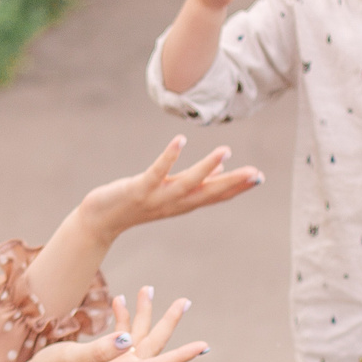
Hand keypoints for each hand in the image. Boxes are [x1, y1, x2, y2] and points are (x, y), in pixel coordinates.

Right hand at [21, 287, 208, 361]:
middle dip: (167, 322)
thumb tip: (128, 339)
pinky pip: (122, 338)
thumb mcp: (72, 359)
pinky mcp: (106, 360)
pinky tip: (119, 301)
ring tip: (147, 289)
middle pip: (154, 347)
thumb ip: (100, 350)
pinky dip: (123, 320)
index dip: (181, 356)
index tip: (203, 346)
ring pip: (139, 339)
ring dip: (143, 315)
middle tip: (184, 301)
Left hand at [75, 136, 261, 242]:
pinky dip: (169, 157)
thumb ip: (195, 185)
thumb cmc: (135, 204)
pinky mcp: (139, 189)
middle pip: (208, 193)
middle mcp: (173, 203)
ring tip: (225, 151)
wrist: (100, 220)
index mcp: (183, 203)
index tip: (260, 178)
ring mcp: (157, 197)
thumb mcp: (169, 194)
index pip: (215, 196)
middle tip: (257, 174)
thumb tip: (220, 173)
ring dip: (206, 168)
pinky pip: (156, 172)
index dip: (237, 188)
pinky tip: (180, 141)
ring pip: (186, 183)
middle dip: (233, 184)